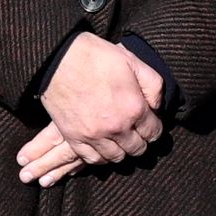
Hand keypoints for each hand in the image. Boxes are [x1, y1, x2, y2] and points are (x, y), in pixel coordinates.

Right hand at [14, 30, 167, 185]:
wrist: (58, 59)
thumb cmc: (96, 56)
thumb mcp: (133, 61)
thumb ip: (153, 85)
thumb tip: (156, 106)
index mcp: (134, 108)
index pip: (153, 133)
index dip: (154, 129)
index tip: (150, 125)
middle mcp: (117, 128)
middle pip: (137, 148)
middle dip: (140, 141)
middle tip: (136, 133)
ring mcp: (94, 136)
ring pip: (116, 157)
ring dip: (121, 151)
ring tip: (120, 141)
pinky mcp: (74, 138)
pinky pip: (92, 159)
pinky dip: (100, 157)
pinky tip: (102, 148)